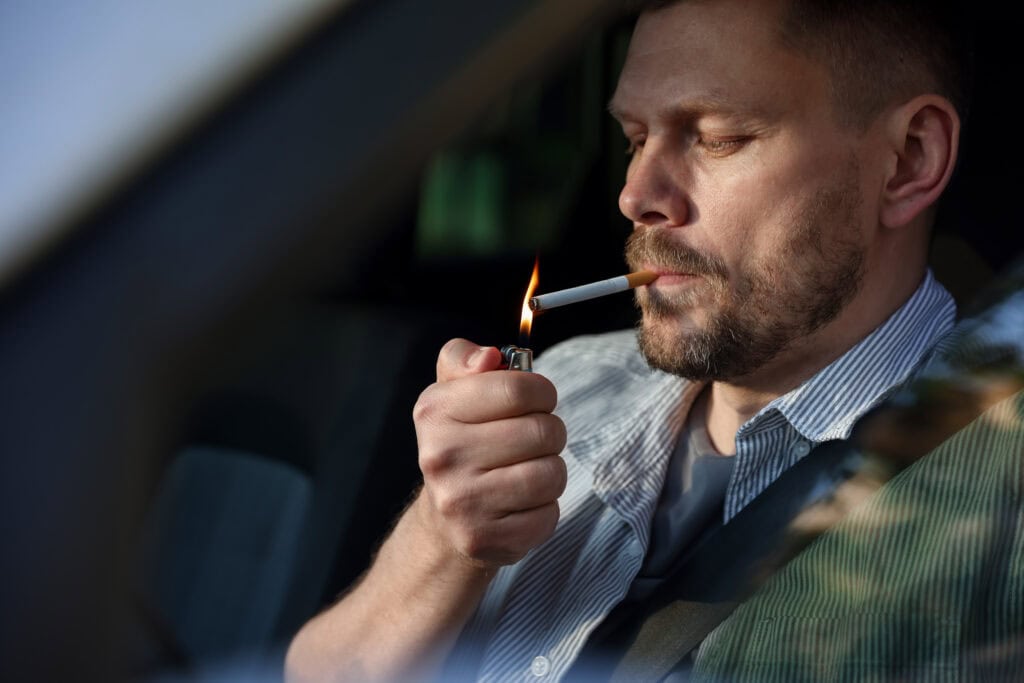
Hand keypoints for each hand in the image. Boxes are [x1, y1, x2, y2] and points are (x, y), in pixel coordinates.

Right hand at [412, 338, 567, 569]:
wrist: (445, 518)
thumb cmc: (462, 440)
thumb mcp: (453, 391)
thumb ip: (464, 358)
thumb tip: (489, 357)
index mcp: (435, 412)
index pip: (517, 388)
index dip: (541, 392)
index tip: (536, 401)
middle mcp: (440, 457)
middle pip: (541, 431)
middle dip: (550, 432)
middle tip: (533, 440)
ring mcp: (461, 502)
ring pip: (550, 474)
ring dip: (552, 470)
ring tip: (529, 470)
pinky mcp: (484, 539)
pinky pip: (548, 514)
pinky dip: (546, 507)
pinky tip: (522, 504)